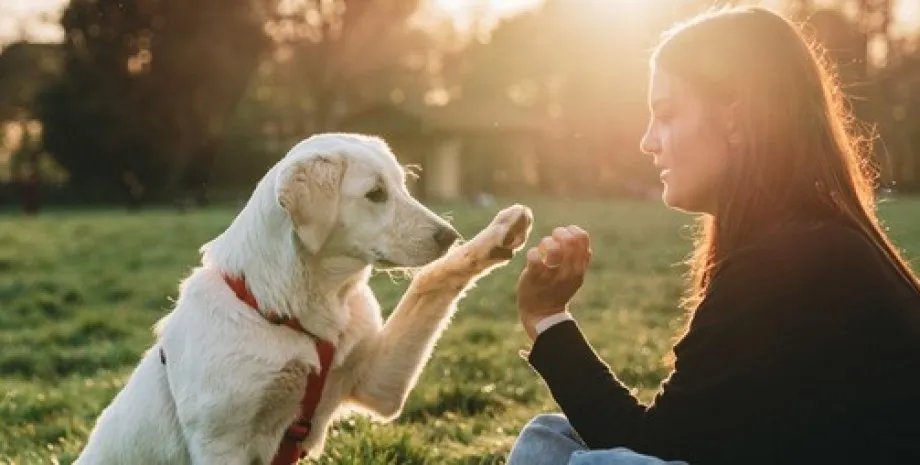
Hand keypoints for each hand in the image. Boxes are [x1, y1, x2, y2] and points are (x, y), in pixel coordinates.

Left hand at [516, 225, 590, 339]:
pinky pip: (534, 256)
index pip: (582, 238)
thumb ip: (580, 261)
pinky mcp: (534, 277)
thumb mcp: (574, 277)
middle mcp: (568, 272)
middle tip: (552, 239)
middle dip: (559, 233)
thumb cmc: (557, 290)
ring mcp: (551, 275)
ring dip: (546, 242)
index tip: (565, 235)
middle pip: (569, 239)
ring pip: (552, 247)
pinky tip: (533, 258)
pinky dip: (533, 252)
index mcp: (579, 269)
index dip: (572, 230)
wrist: (542, 314)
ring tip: (543, 249)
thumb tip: (584, 242)